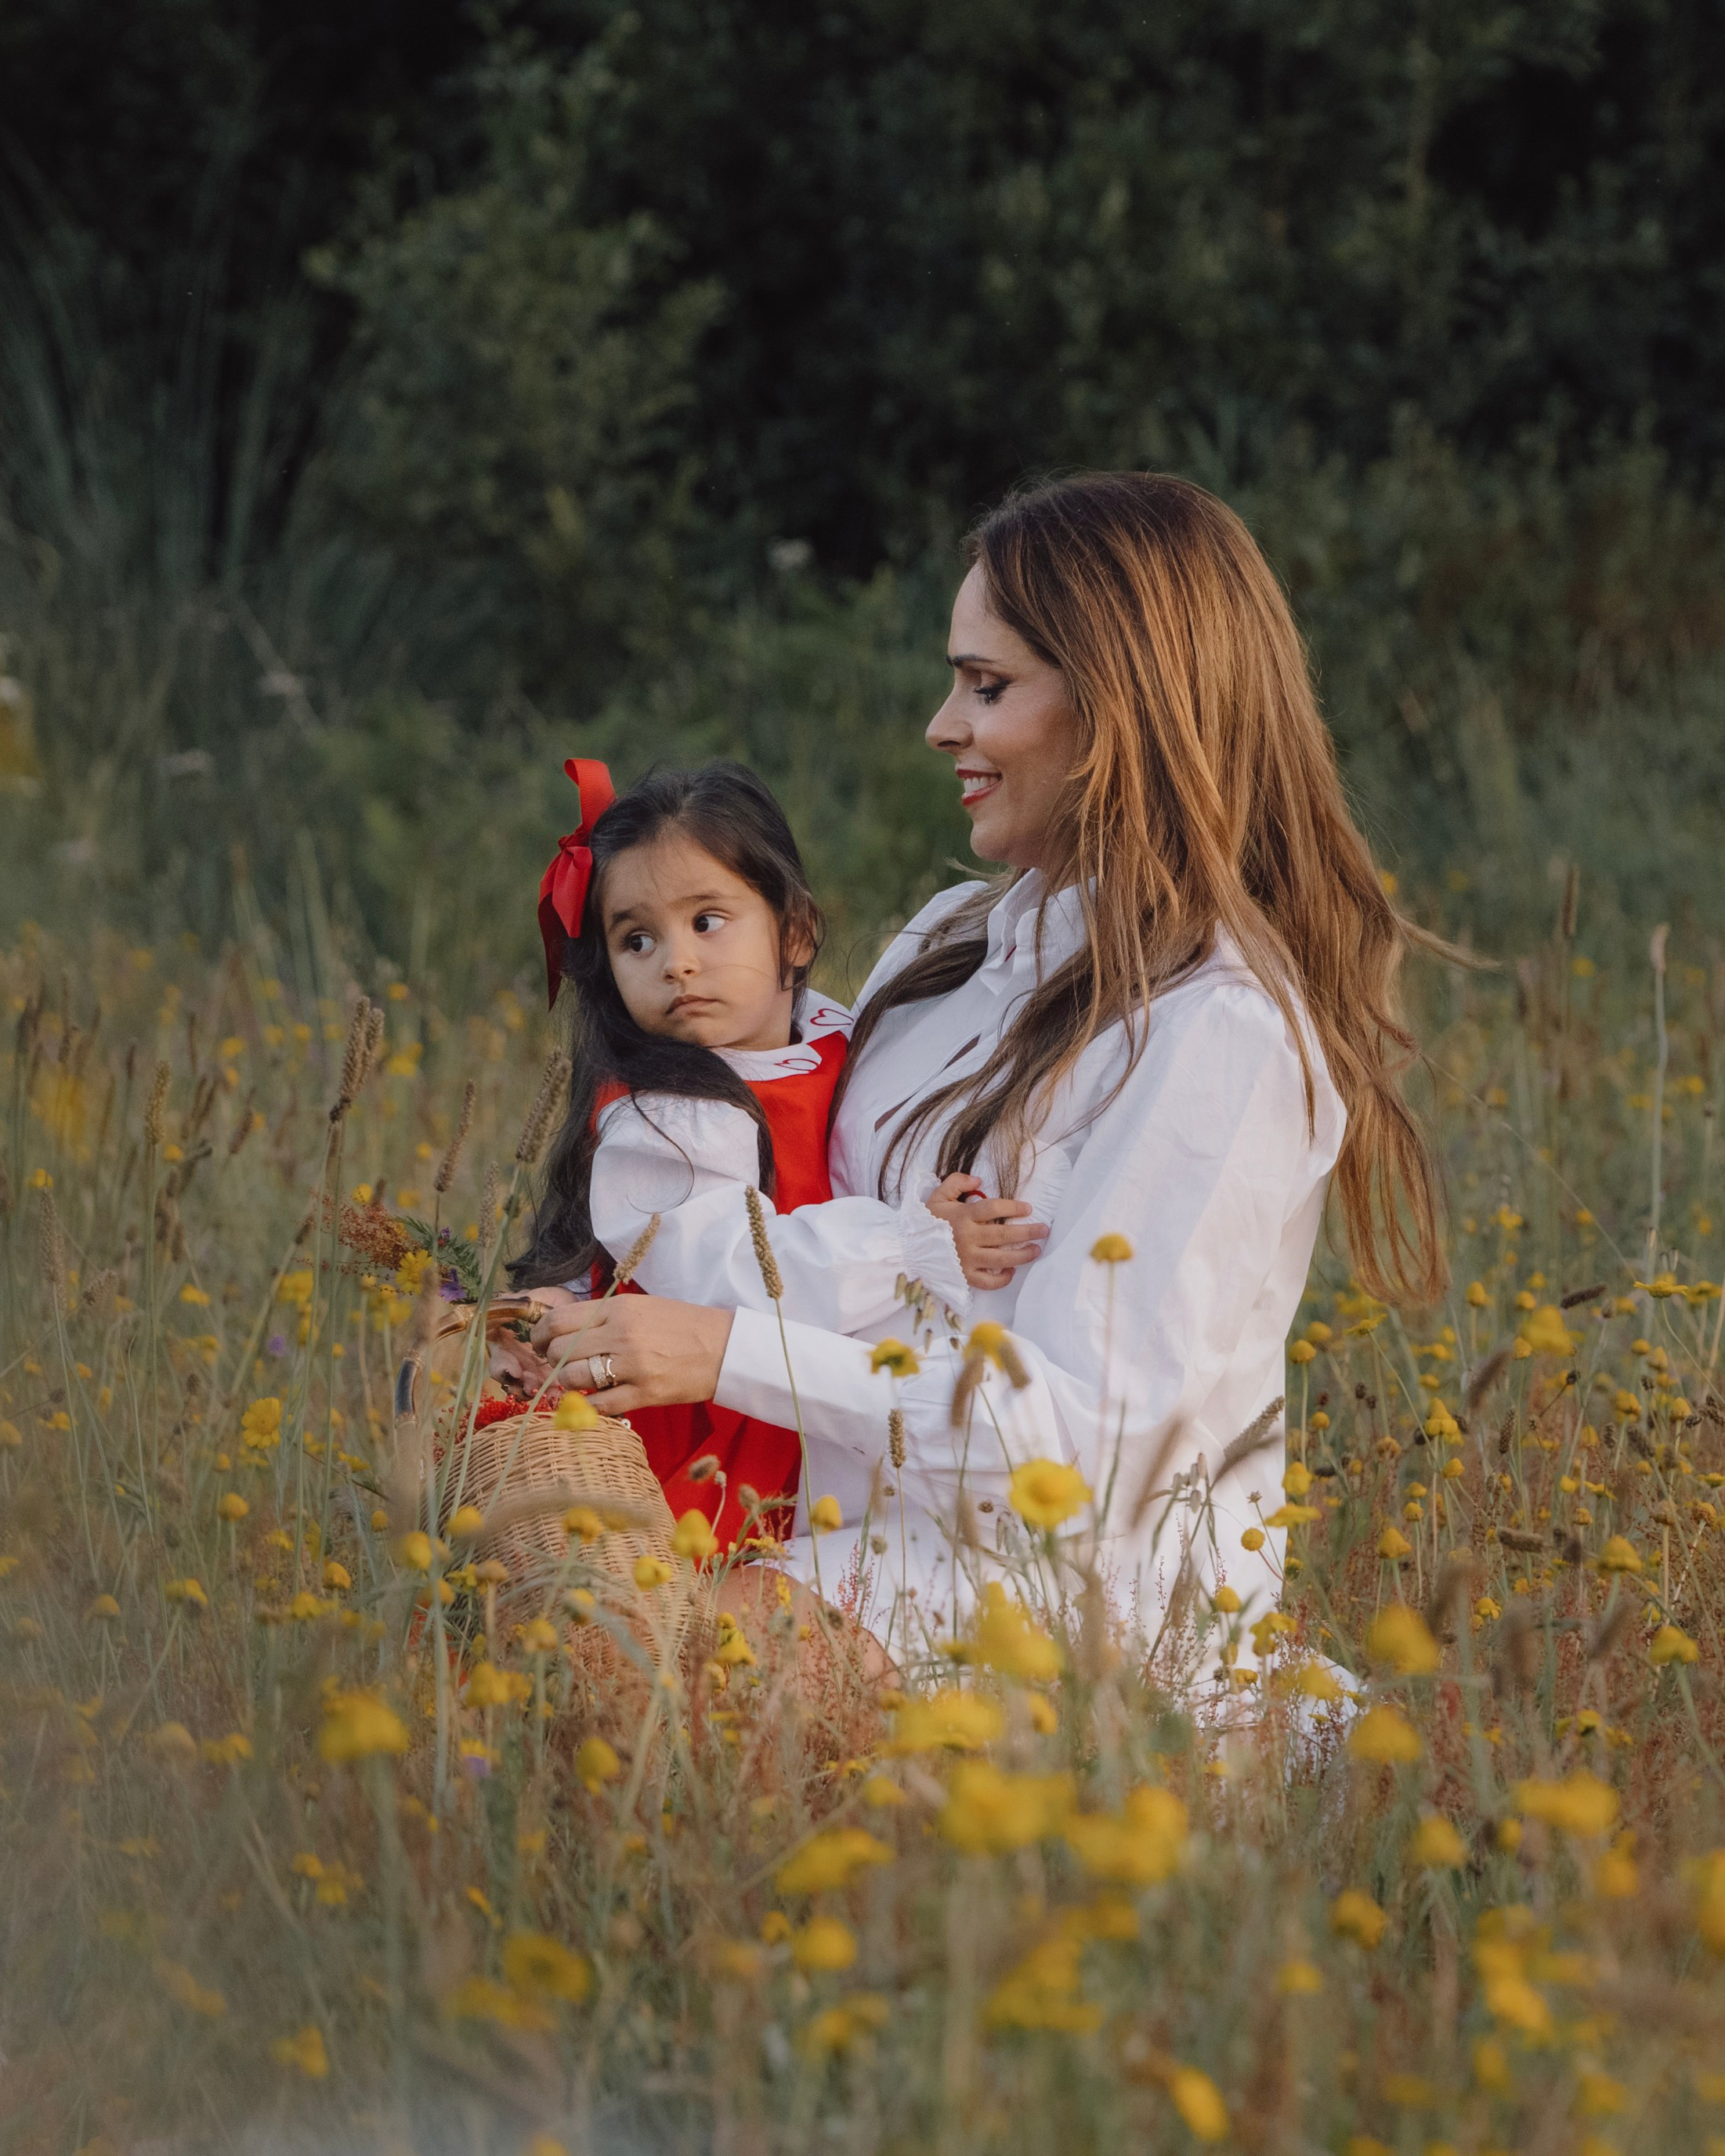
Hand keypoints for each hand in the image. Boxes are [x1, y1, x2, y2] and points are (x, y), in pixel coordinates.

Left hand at [529, 1294, 734, 1415]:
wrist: (724, 1346)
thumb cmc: (682, 1324)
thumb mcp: (641, 1307)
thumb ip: (604, 1316)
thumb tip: (564, 1331)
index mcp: (618, 1308)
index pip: (559, 1320)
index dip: (539, 1334)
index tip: (539, 1343)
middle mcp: (621, 1334)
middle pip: (560, 1350)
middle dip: (551, 1361)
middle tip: (557, 1365)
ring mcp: (632, 1365)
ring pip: (574, 1377)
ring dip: (568, 1383)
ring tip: (577, 1382)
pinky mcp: (644, 1393)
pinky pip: (599, 1404)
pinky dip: (588, 1405)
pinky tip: (592, 1401)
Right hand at [927, 1171, 1047, 1292]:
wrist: (907, 1250)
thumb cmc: (924, 1222)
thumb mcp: (936, 1196)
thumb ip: (956, 1182)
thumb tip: (979, 1179)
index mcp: (962, 1216)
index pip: (994, 1208)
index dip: (1014, 1207)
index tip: (1028, 1208)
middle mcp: (968, 1238)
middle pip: (1004, 1235)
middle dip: (1028, 1232)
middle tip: (1044, 1229)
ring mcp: (967, 1259)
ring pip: (1001, 1259)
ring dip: (1023, 1254)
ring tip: (1036, 1249)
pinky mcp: (965, 1276)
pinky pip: (988, 1281)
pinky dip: (1002, 1279)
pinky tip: (1011, 1271)